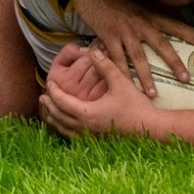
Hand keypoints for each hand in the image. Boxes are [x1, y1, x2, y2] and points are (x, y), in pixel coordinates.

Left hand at [39, 48, 155, 139]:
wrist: (150, 128)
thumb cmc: (135, 106)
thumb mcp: (120, 82)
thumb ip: (105, 66)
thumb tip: (92, 51)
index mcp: (86, 113)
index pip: (61, 101)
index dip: (53, 91)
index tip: (49, 82)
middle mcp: (84, 128)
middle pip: (58, 117)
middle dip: (49, 106)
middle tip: (42, 96)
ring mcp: (90, 137)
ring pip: (64, 130)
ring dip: (54, 120)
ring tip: (48, 112)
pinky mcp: (97, 142)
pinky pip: (73, 137)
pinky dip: (64, 129)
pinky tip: (66, 125)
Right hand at [71, 0, 193, 94]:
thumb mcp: (138, 5)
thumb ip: (150, 17)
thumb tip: (166, 26)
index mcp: (151, 15)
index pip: (178, 26)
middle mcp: (142, 23)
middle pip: (162, 45)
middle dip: (175, 63)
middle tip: (187, 79)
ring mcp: (125, 31)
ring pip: (139, 58)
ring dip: (147, 77)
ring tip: (154, 94)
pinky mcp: (108, 36)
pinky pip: (116, 59)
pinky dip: (120, 74)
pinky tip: (125, 86)